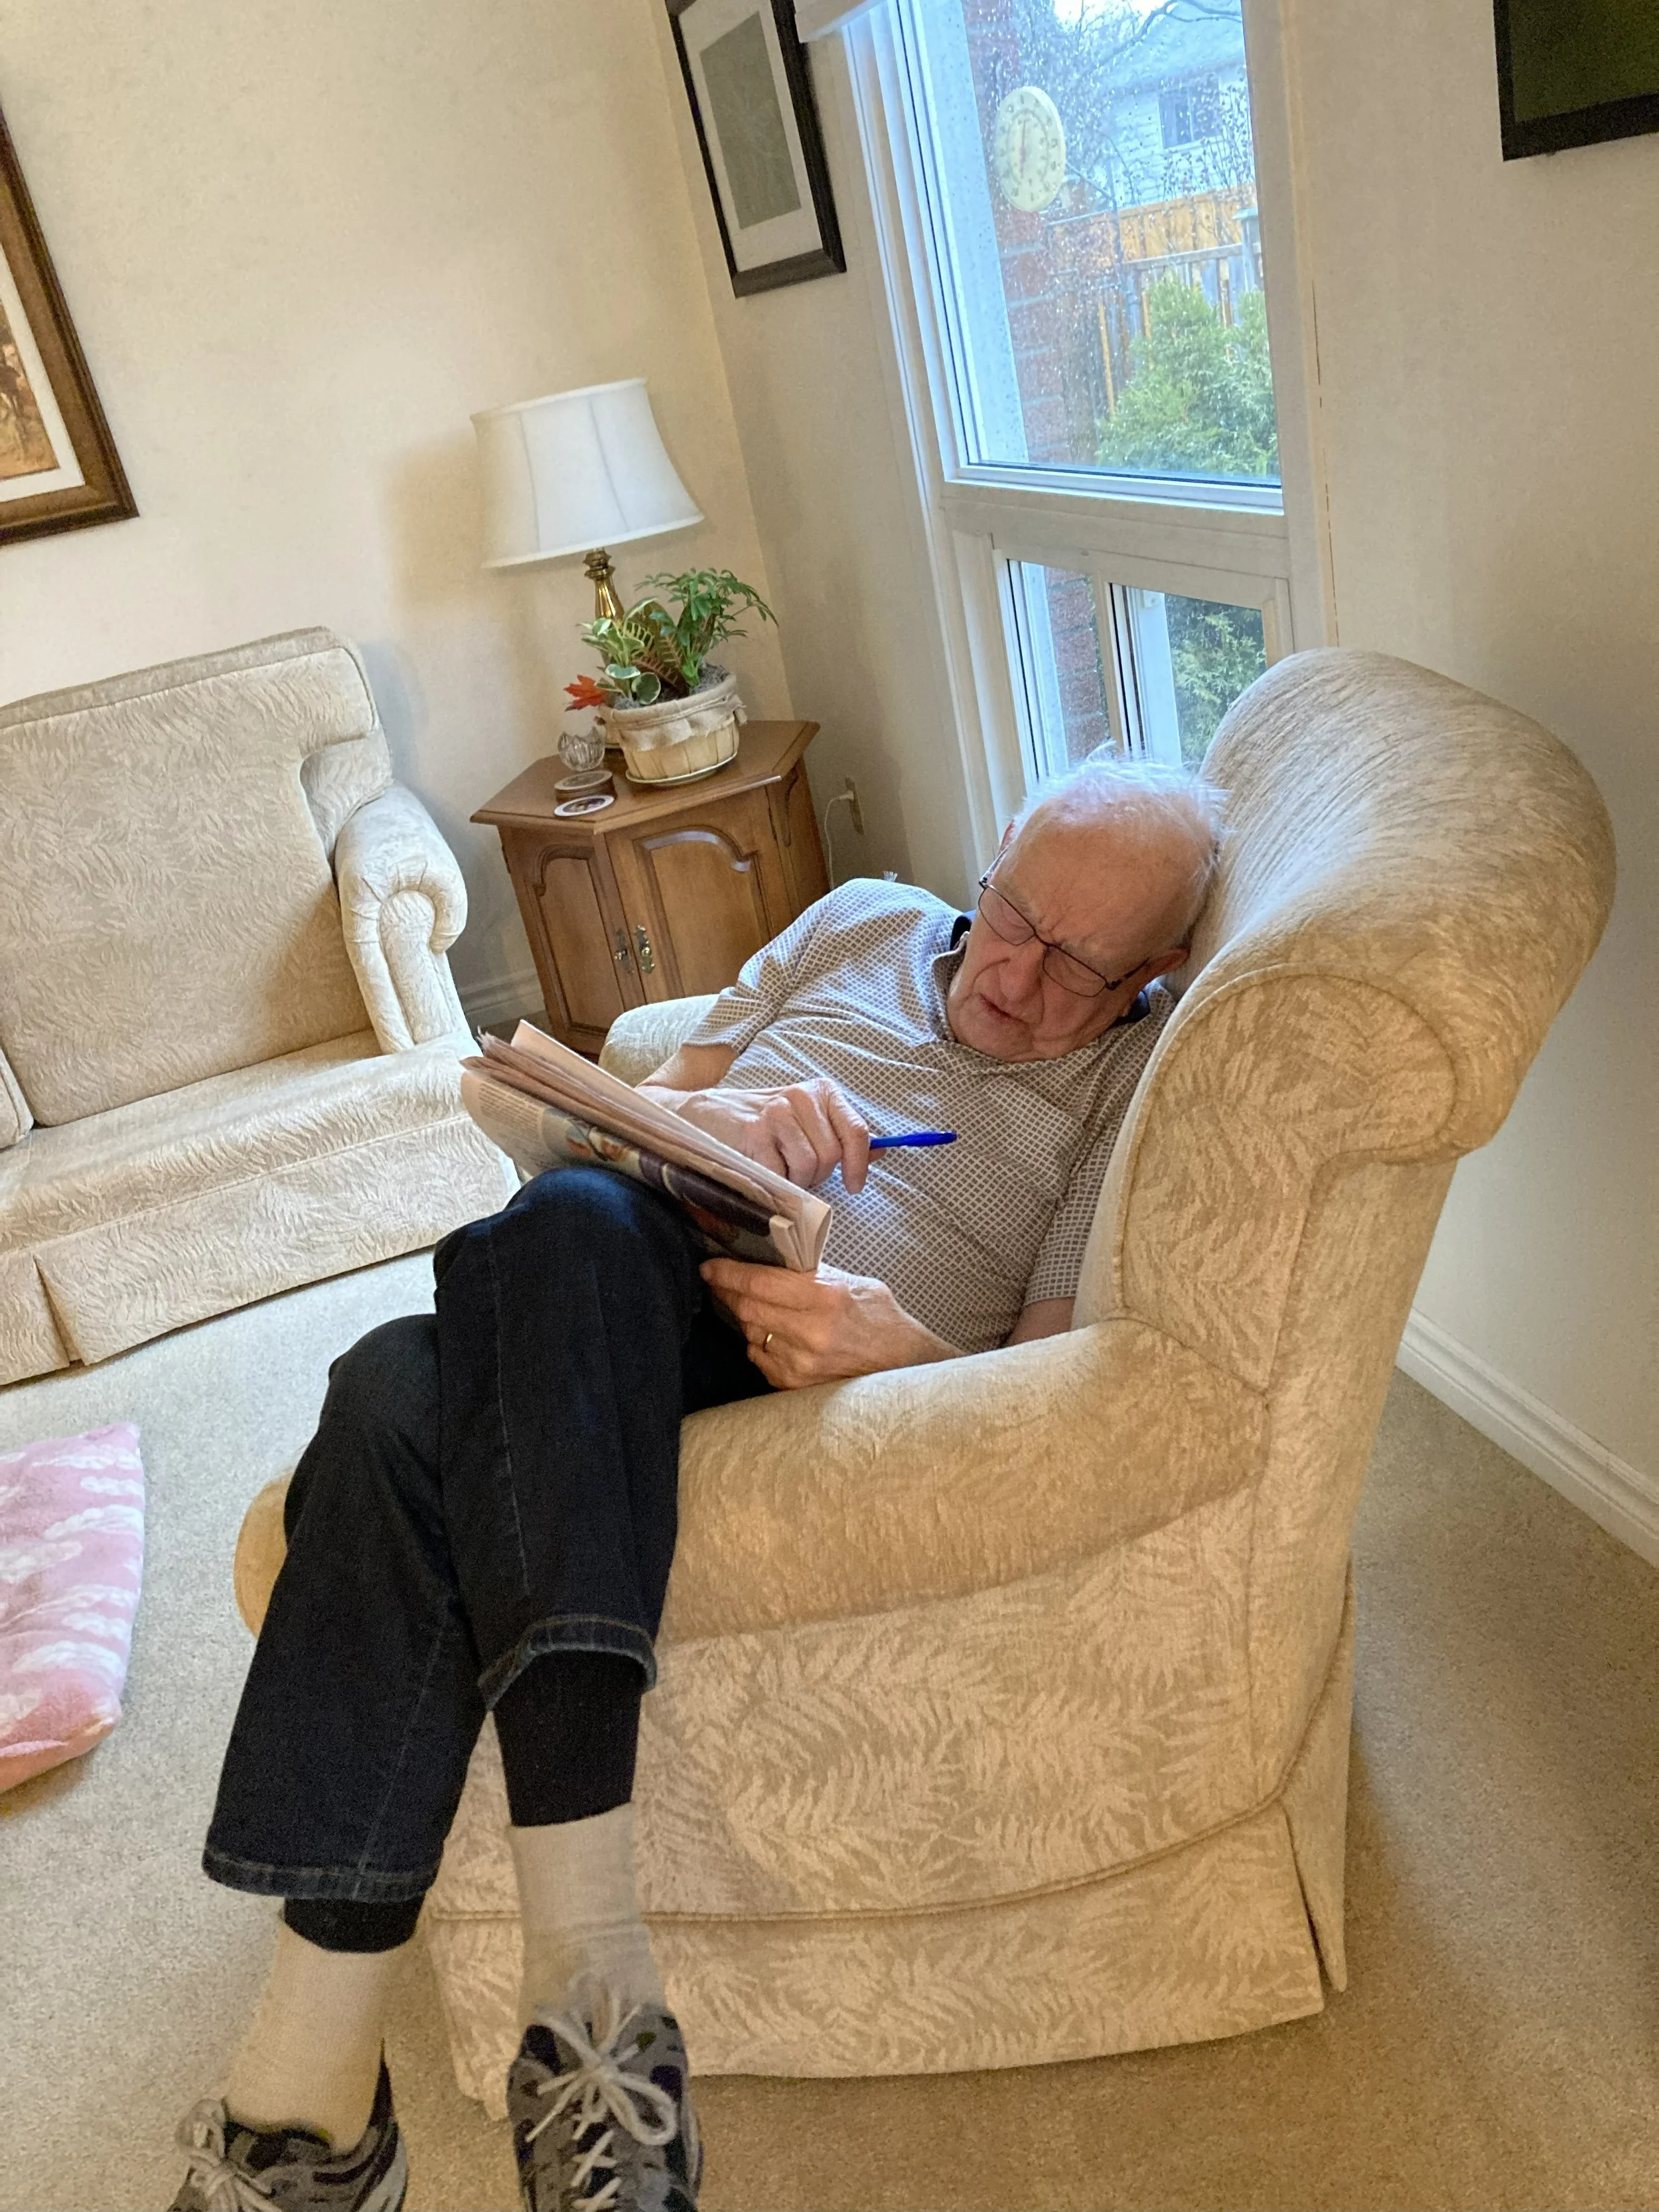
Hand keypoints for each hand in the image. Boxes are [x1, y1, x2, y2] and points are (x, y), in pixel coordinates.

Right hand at [674, 1078, 870, 1191]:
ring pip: (807, 1167)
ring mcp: (776, 1113)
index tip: (853, 1185)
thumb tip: (881, 1152)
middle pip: (831, 1155)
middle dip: (818, 1175)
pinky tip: (761, 1169)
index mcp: (821, 1091)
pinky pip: (779, 1174)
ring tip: (778, 1169)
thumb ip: (841, 1135)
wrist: (702, 1115)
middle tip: (797, 1172)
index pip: (856, 1131)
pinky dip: (774, 1182)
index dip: (859, 1164)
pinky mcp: (753, 1133)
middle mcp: (800, 1097)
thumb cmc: (759, 1122)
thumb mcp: (804, 1120)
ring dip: (795, 1180)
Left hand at [700, 1259, 957, 1387]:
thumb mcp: (853, 1283)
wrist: (904, 1367)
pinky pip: (760, 1358)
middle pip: (747, 1310)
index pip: (759, 1283)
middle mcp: (810, 1334)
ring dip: (744, 1318)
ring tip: (748, 1305)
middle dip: (727, 1293)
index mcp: (825, 1299)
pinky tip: (770, 1334)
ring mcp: (801, 1364)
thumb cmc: (881, 1319)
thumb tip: (772, 1259)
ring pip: (750, 1334)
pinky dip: (758, 1342)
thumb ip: (813, 1274)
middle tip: (718, 1282)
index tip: (710, 1267)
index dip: (728, 1274)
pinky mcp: (796, 1386)